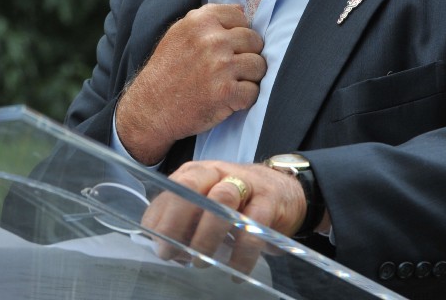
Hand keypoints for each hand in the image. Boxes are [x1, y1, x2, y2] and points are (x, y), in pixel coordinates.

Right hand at [116, 4, 265, 164]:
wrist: (149, 109)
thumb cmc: (166, 71)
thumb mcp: (180, 33)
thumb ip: (209, 19)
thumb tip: (242, 10)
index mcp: (201, 21)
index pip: (242, 17)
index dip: (238, 34)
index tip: (226, 48)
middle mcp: (213, 40)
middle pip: (255, 41)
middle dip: (247, 55)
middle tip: (229, 69)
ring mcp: (221, 66)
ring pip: (259, 65)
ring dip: (249, 77)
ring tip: (229, 83)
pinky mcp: (226, 92)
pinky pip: (254, 91)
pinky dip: (244, 98)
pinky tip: (228, 99)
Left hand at [141, 160, 305, 272]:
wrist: (285, 190)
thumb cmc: (238, 202)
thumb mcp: (208, 204)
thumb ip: (184, 219)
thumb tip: (161, 246)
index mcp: (198, 173)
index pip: (171, 190)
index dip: (161, 219)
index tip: (160, 248)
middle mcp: (219, 173)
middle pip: (190, 186)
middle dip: (176, 222)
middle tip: (174, 254)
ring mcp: (247, 183)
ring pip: (222, 199)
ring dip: (206, 235)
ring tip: (201, 263)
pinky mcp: (270, 200)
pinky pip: (253, 227)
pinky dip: (242, 255)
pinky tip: (236, 272)